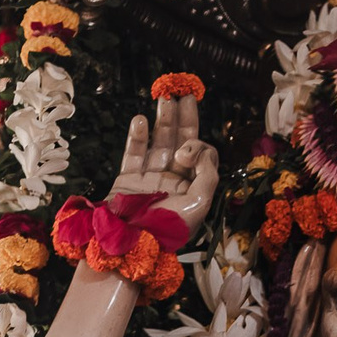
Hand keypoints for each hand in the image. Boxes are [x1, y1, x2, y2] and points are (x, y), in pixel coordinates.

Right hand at [110, 92, 219, 234]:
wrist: (132, 243)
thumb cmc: (168, 227)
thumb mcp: (199, 203)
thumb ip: (208, 174)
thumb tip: (205, 151)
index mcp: (192, 187)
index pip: (202, 156)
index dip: (198, 147)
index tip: (186, 155)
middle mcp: (173, 180)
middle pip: (181, 142)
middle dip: (183, 118)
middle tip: (184, 93)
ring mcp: (150, 178)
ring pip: (159, 142)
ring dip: (162, 119)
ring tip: (164, 97)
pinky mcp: (128, 179)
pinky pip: (134, 153)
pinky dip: (137, 136)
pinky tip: (140, 120)